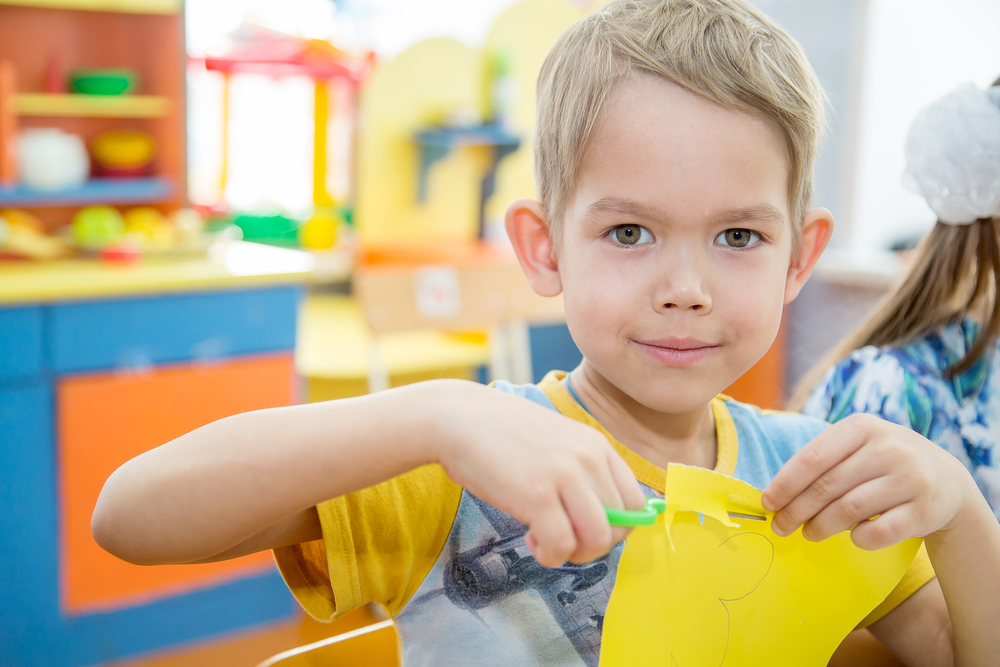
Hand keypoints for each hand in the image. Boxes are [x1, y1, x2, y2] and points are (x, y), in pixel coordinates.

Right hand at [430, 381, 646, 567]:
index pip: (636, 503)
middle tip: (562, 537)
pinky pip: (562, 546)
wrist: (457, 418)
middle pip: (620, 526)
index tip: (586, 529)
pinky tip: (530, 539)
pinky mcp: (537, 495)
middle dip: (592, 545)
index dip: (616, 527)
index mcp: (598, 446)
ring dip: (574, 553)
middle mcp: (589, 459)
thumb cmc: (501, 434)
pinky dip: (549, 555)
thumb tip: (602, 519)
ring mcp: (565, 476)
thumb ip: (582, 472)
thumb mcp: (557, 443)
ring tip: (546, 539)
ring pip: (599, 540)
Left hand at [761, 414, 975, 549]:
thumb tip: (775, 497)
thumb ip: (821, 463)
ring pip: (848, 510)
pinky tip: (851, 538)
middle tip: (781, 527)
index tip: (767, 503)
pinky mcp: (924, 511)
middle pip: (826, 486)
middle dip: (796, 511)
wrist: (946, 480)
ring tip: (809, 533)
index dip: (785, 484)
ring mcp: (909, 479)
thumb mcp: (857, 447)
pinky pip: (878, 533)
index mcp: (862, 426)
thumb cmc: (883, 464)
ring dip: (820, 527)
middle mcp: (888, 448)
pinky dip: (857, 539)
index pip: (812, 458)